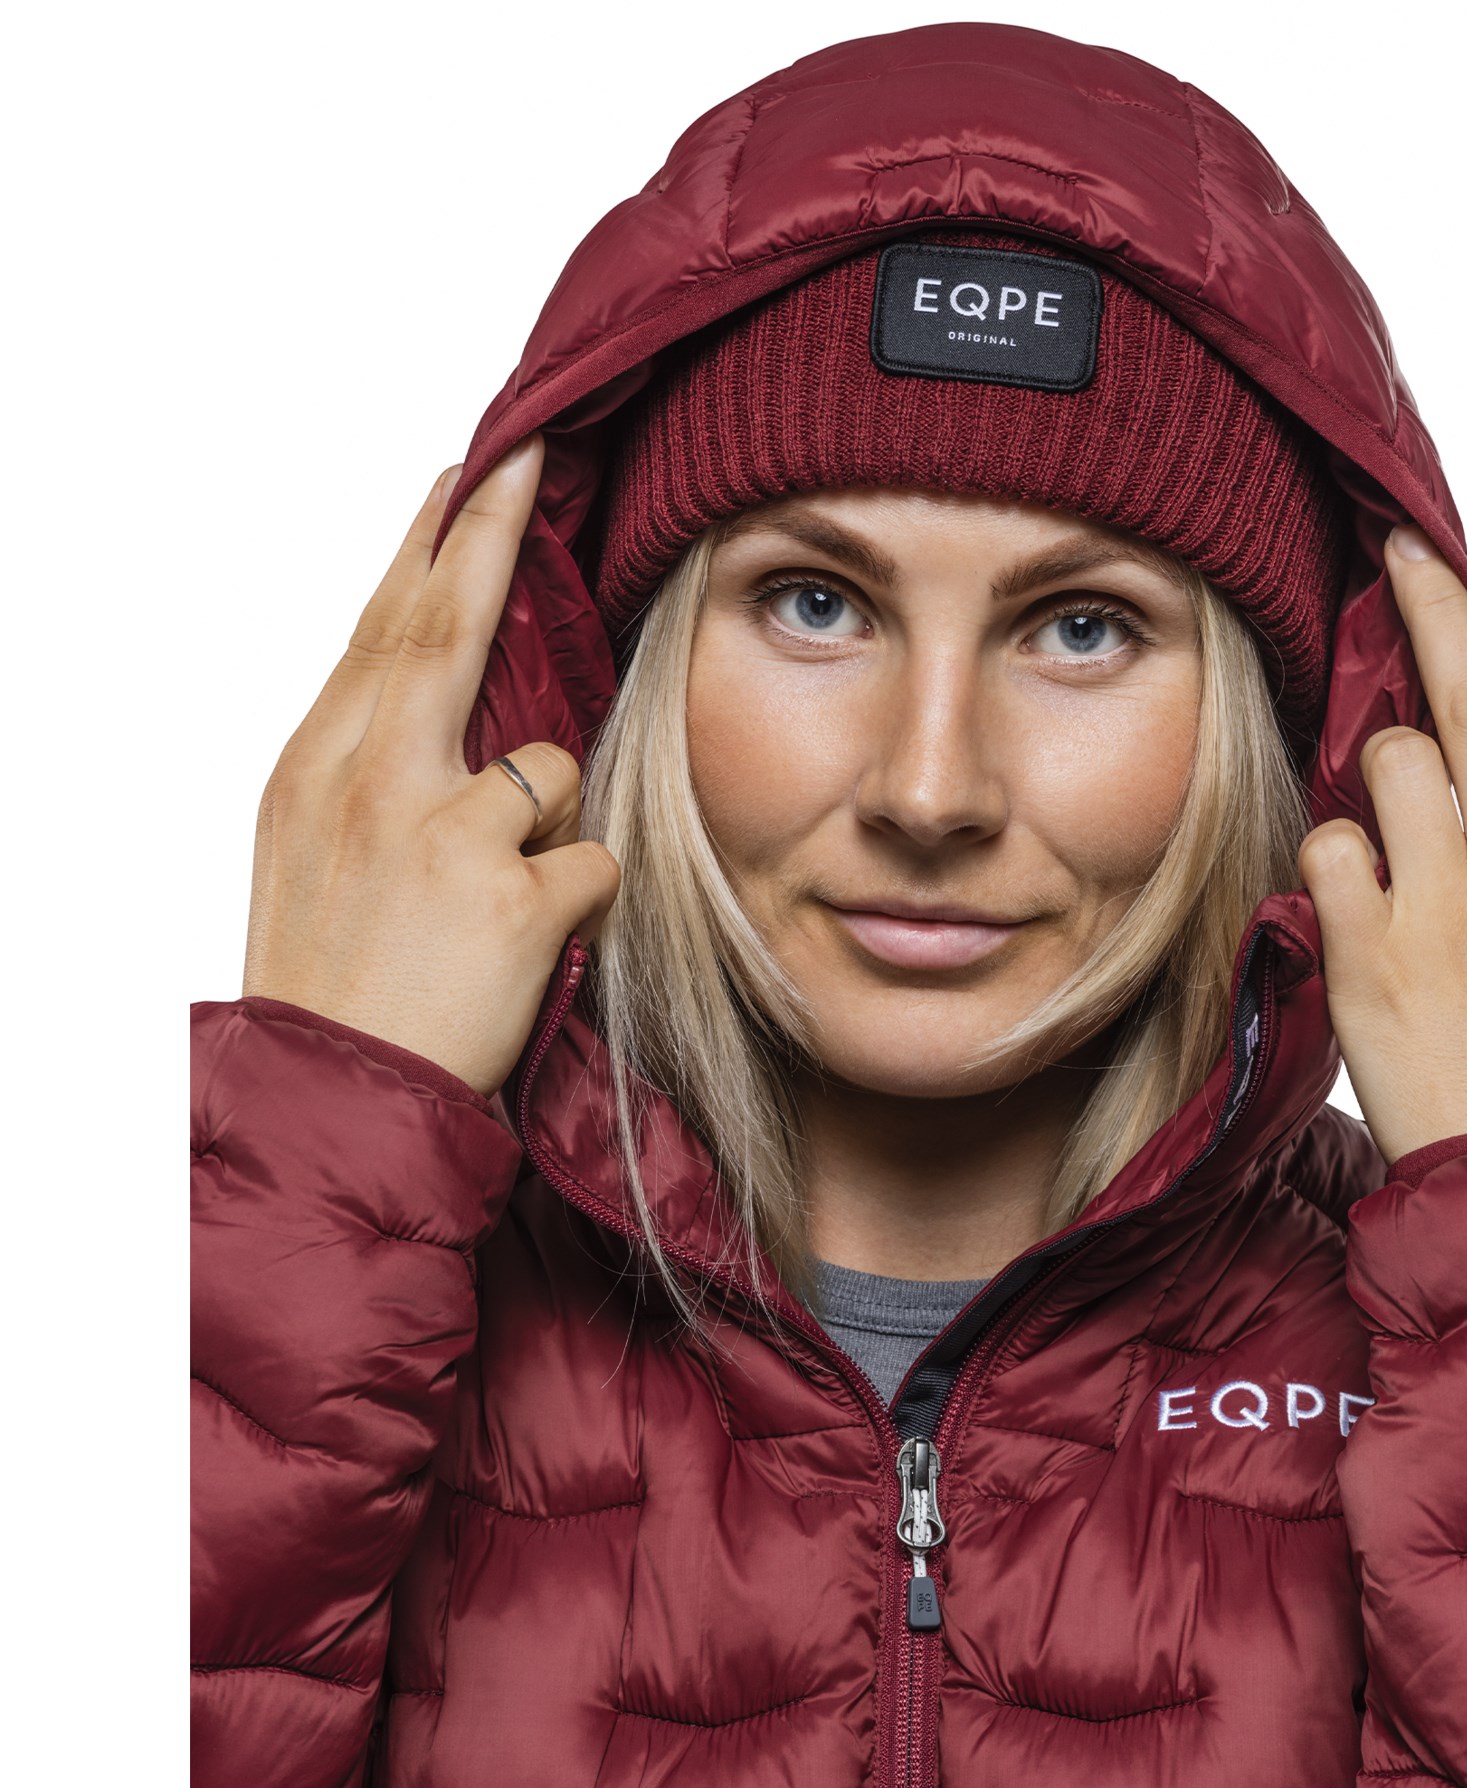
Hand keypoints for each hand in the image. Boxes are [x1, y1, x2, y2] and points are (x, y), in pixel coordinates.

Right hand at [242, 435, 619, 1097]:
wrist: (336, 1092)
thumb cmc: (333, 975)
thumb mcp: (316, 850)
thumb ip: (376, 766)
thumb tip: (439, 698)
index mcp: (318, 768)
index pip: (383, 630)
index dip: (428, 545)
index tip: (461, 472)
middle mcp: (371, 782)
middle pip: (446, 629)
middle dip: (491, 532)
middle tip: (529, 454)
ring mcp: (441, 834)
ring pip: (549, 768)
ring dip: (547, 826)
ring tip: (486, 902)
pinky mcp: (509, 896)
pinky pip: (589, 861)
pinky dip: (577, 900)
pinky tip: (524, 946)